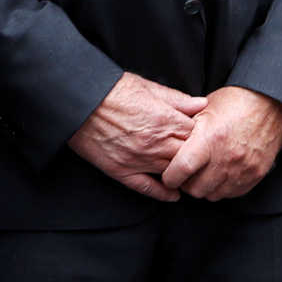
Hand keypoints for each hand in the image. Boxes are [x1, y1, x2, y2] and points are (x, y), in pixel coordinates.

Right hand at [67, 72, 207, 199]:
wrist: (79, 100)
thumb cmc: (111, 90)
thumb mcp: (147, 87)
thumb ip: (177, 99)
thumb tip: (201, 104)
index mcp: (165, 120)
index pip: (197, 135)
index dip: (202, 135)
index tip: (203, 136)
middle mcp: (156, 143)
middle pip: (188, 157)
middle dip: (196, 157)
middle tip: (201, 158)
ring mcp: (139, 160)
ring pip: (172, 174)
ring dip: (183, 175)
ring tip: (190, 175)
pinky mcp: (122, 171)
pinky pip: (148, 188)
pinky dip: (163, 194)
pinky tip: (173, 194)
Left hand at [157, 85, 281, 200]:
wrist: (270, 104)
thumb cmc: (235, 102)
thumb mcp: (203, 109)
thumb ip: (185, 130)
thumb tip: (167, 146)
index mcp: (210, 139)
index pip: (181, 170)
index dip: (170, 177)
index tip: (168, 175)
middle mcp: (226, 158)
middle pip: (195, 189)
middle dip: (185, 184)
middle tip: (184, 175)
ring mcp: (242, 169)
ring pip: (212, 195)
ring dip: (204, 188)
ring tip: (202, 174)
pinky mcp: (255, 175)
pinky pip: (231, 194)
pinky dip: (221, 188)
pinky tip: (219, 175)